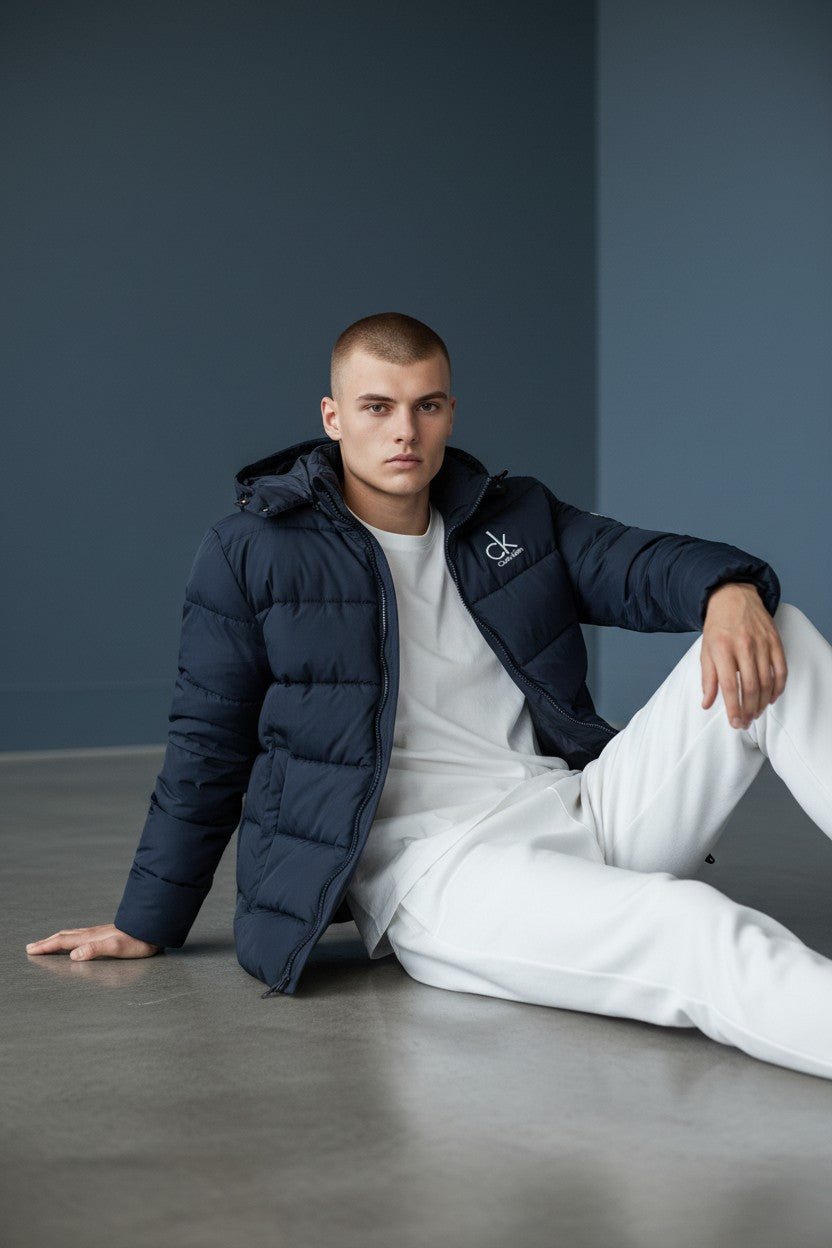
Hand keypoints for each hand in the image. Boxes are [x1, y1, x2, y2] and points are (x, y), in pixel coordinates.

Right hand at [26, 924, 160, 960]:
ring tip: (48, 941)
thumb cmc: (138, 941)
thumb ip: (95, 949)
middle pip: (64, 936)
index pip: (64, 942)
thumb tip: (74, 954)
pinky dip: (70, 937)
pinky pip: (81, 934)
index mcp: (92, 938)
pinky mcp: (107, 933)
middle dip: (47, 942)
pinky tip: (76, 938)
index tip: (31, 950)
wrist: (154, 928)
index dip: (47, 946)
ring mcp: (100, 932)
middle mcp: (93, 933)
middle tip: (32, 946)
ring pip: (72, 934)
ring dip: (57, 938)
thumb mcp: (117, 948)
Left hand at [701, 583, 787, 728]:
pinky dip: (778, 687)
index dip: (733, 708)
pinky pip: (781, 669)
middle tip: (746, 723)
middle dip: (749, 710)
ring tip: (756, 713)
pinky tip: (772, 698)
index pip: (729, 685)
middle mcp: (743, 646)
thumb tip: (707, 704)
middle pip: (750, 687)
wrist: (733, 596)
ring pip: (767, 681)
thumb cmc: (717, 626)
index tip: (735, 723)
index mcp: (722, 648)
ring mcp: (762, 643)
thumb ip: (707, 678)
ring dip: (763, 702)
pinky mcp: (775, 641)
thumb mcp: (705, 650)